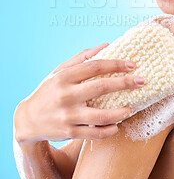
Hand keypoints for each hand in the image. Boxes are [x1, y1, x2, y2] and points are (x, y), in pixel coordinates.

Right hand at [14, 43, 143, 142]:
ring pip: (101, 116)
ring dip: (121, 112)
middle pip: (101, 87)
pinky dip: (109, 130)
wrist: (27, 120)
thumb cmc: (48, 91)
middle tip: (142, 81)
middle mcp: (66, 95)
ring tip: (133, 108)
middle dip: (125, 83)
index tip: (132, 65)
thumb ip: (82, 58)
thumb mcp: (59, 71)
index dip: (116, 64)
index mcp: (64, 77)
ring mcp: (68, 116)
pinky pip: (94, 133)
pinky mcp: (69, 132)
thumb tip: (107, 45)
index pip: (95, 66)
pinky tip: (118, 125)